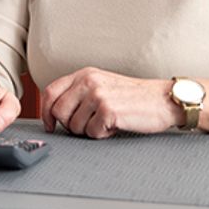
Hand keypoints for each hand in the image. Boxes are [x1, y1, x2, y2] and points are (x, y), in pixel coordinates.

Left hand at [41, 67, 177, 138]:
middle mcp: (88, 81)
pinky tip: (116, 125)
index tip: (50, 124)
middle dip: (70, 125)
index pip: (50, 91)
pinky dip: (103, 134)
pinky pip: (92, 133)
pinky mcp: (108, 110)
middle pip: (58, 112)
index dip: (45, 112)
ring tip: (106, 121)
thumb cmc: (133, 97)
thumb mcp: (102, 84)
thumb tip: (55, 111)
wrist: (162, 99)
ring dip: (89, 130)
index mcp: (84, 74)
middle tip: (89, 124)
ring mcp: (97, 95)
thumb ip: (79, 92)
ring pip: (74, 126)